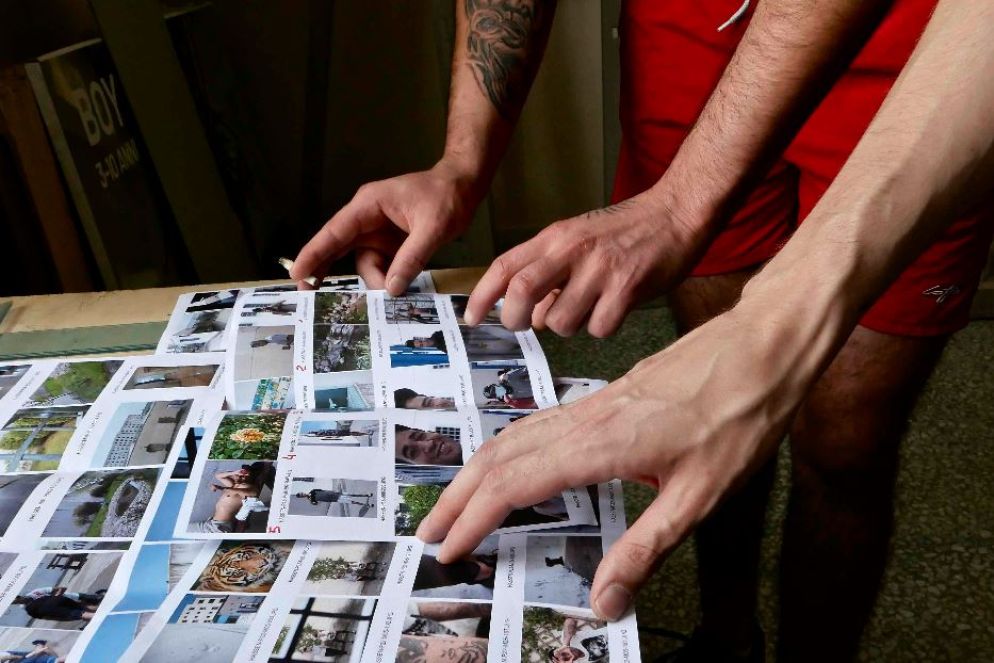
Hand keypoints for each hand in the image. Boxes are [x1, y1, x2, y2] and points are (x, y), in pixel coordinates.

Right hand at [291, 159, 482, 293]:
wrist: (464, 186)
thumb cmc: (447, 197)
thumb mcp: (433, 227)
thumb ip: (412, 257)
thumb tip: (391, 288)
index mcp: (369, 205)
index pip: (335, 231)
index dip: (314, 252)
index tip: (296, 272)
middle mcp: (368, 219)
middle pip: (338, 247)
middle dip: (324, 269)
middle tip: (310, 295)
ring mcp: (378, 232)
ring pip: (365, 263)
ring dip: (374, 282)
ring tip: (390, 297)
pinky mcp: (391, 244)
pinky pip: (382, 266)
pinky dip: (386, 280)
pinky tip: (394, 292)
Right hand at [416, 305, 814, 620]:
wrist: (761, 347)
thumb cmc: (739, 416)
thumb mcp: (699, 497)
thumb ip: (645, 549)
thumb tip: (606, 602)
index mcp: (599, 445)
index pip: (514, 485)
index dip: (474, 520)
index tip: (448, 551)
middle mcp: (583, 419)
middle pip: (497, 457)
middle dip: (457, 497)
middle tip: (430, 534)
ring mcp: (590, 403)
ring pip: (512, 435)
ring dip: (475, 471)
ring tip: (456, 503)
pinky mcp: (604, 396)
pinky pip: (536, 423)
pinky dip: (506, 450)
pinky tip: (511, 464)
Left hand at [464, 192, 700, 336]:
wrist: (676, 212)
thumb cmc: (625, 231)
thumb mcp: (578, 239)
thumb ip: (549, 270)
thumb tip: (530, 315)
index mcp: (556, 237)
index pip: (507, 266)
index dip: (483, 295)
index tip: (470, 318)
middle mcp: (573, 251)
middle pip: (522, 291)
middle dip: (515, 318)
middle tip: (524, 326)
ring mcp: (600, 270)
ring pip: (561, 321)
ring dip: (568, 326)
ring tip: (587, 308)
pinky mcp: (628, 288)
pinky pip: (599, 329)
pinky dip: (602, 328)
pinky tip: (614, 309)